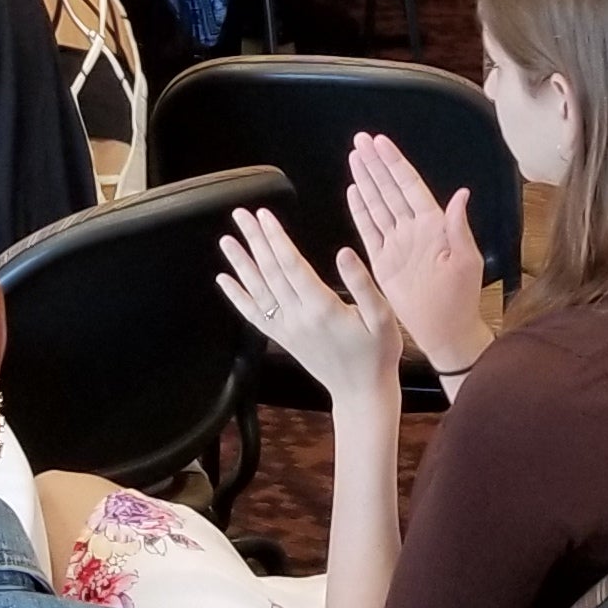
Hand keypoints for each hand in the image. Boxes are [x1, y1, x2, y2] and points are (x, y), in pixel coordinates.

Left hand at [214, 203, 399, 406]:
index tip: (265, 216)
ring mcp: (287, 328)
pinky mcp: (283, 338)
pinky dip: (237, 297)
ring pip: (258, 290)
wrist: (362, 392)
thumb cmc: (377, 354)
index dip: (276, 238)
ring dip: (241, 264)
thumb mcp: (383, 317)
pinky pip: (254, 315)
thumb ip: (362, 283)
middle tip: (241, 216)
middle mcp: (299, 317)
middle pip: (271, 271)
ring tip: (227, 240)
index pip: (292, 264)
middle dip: (255, 241)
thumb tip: (344, 253)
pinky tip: (225, 281)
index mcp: (322, 307)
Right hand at [345, 134, 490, 374]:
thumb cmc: (461, 298)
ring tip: (354, 157)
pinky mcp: (383, 260)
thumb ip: (459, 226)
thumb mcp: (466, 260)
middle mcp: (413, 229)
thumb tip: (461, 194)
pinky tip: (353, 191)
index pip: (409, 184)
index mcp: (434, 225)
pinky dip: (360, 209)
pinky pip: (369, 229)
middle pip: (389, 187)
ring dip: (365, 179)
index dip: (394, 162)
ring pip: (377, 203)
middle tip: (360, 140)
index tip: (381, 142)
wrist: (445, 330)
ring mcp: (396, 243)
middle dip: (374, 163)